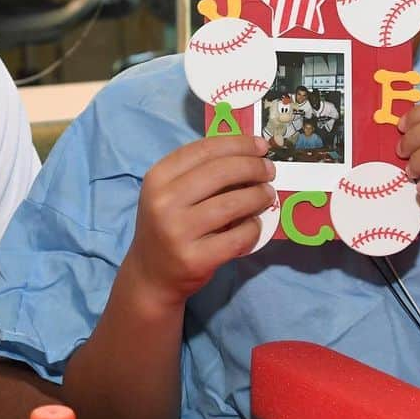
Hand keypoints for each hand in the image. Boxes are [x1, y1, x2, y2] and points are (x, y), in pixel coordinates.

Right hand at [123, 135, 275, 306]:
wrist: (151, 274)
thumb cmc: (167, 226)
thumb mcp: (169, 193)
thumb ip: (198, 173)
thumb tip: (247, 154)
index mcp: (157, 178)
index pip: (203, 150)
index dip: (237, 144)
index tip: (260, 145)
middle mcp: (164, 202)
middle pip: (221, 172)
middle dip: (252, 166)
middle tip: (269, 171)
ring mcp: (178, 231)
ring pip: (232, 203)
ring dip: (258, 195)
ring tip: (267, 195)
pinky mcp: (195, 258)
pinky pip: (237, 236)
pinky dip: (253, 228)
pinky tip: (254, 224)